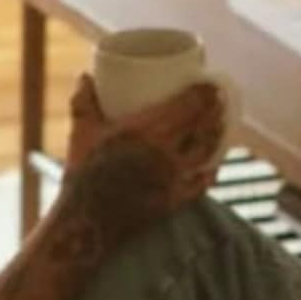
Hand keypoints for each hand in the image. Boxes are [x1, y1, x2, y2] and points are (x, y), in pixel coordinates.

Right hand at [60, 75, 227, 227]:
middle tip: (219, 101)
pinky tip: (213, 164)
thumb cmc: (82, 175)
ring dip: (218, 137)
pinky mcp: (174, 200)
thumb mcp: (80, 133)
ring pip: (207, 153)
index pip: (189, 106)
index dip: (205, 94)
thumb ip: (84, 102)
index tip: (211, 85)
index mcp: (145, 131)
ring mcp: (173, 179)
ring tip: (220, 126)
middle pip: (204, 127)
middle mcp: (166, 154)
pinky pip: (202, 183)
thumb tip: (86, 76)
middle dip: (216, 111)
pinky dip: (211, 171)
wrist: (86, 223)